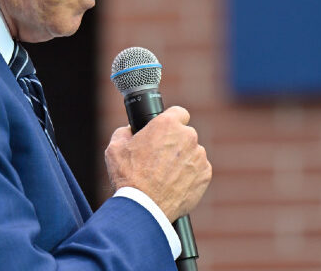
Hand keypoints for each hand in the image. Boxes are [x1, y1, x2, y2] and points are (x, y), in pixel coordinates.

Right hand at [105, 106, 211, 221]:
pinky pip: (199, 169)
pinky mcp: (205, 174)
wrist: (145, 208)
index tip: (166, 131)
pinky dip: (191, 175)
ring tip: (167, 175)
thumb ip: (125, 131)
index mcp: (167, 124)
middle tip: (161, 157)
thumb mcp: (115, 147)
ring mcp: (199, 156)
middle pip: (185, 133)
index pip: (178, 112)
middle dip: (176, 142)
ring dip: (184, 159)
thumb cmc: (129, 177)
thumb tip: (130, 130)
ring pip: (193, 152)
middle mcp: (187, 136)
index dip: (171, 121)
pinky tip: (175, 184)